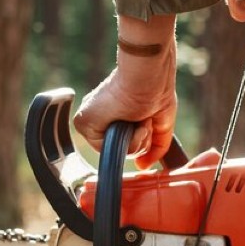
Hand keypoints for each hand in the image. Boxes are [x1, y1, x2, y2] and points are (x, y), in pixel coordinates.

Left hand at [73, 15, 177, 169]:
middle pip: (122, 149)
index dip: (141, 138)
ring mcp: (91, 120)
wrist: (148, 78)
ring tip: (138, 117)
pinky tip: (130, 120)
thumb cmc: (157, 91)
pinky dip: (127, 139)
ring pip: (116, 150)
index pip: (124, 141)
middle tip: (144, 118)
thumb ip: (155, 147)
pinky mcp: (83, 123)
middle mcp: (100, 117)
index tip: (147, 119)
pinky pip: (107, 149)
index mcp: (113, 113)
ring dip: (136, 139)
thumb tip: (143, 166)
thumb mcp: (161, 124)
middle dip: (140, 139)